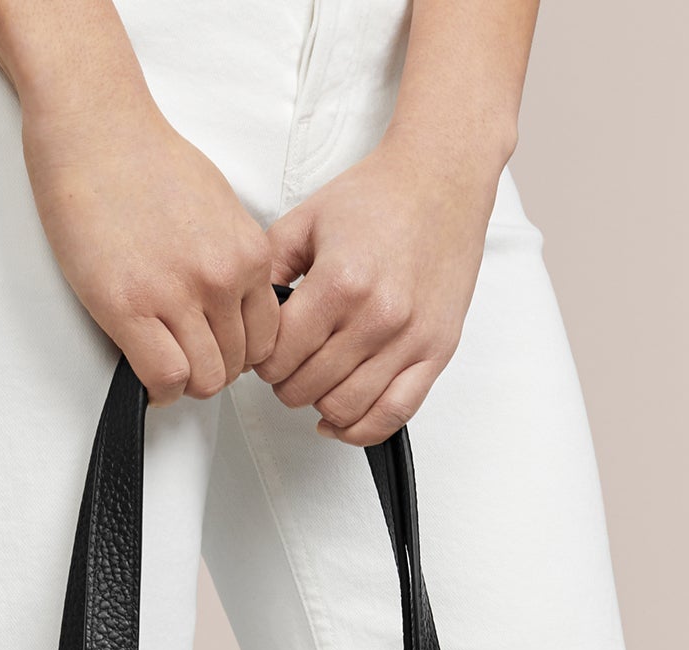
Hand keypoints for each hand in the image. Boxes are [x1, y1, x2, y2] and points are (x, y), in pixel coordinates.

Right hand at [22, 90, 278, 404]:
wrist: (97, 130)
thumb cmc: (148, 161)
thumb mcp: (221, 208)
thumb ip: (236, 260)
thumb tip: (236, 307)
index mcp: (249, 255)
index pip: (268, 339)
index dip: (243, 354)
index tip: (220, 350)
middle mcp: (221, 278)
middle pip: (237, 366)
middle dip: (214, 370)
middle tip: (187, 358)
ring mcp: (176, 294)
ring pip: (205, 380)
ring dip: (186, 383)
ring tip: (165, 365)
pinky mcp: (129, 306)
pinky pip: (165, 378)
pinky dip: (159, 389)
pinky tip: (148, 377)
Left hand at [255, 137, 502, 445]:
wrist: (440, 182)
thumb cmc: (378, 197)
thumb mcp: (305, 220)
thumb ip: (268, 270)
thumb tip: (248, 317)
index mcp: (340, 282)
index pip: (281, 355)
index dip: (262, 362)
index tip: (265, 355)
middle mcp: (377, 316)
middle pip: (308, 386)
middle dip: (286, 384)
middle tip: (286, 368)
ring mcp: (410, 338)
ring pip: (346, 407)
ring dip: (319, 406)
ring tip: (314, 385)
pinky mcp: (436, 351)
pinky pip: (395, 413)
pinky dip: (361, 428)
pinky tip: (341, 421)